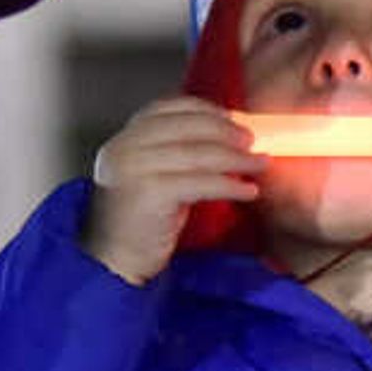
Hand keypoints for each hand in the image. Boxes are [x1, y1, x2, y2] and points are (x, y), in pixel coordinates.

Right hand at [80, 96, 259, 283]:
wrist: (112, 262)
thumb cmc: (139, 223)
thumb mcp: (152, 176)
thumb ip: (176, 153)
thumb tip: (226, 138)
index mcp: (125, 138)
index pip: (170, 108)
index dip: (208, 111)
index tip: (235, 119)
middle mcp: (125, 147)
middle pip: (188, 126)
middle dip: (227, 132)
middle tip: (253, 142)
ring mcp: (134, 168)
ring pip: (198, 153)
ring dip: (236, 158)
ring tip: (260, 164)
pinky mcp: (149, 192)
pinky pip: (201, 183)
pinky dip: (229, 186)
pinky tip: (248, 191)